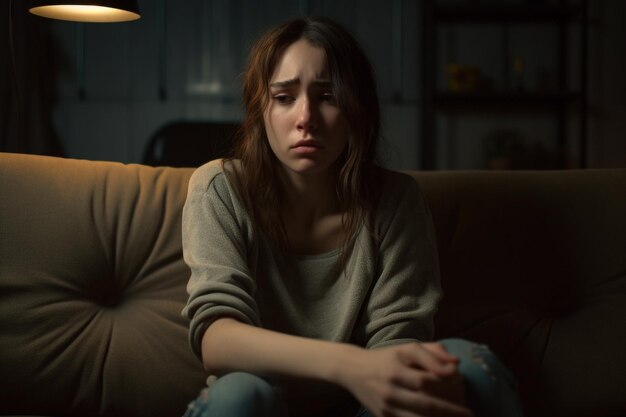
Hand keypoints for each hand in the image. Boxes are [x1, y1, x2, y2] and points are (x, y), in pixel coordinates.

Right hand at [338, 342, 471, 416]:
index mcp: (396, 371)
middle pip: (425, 404)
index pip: (426, 381)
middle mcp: (390, 391)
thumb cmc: (386, 358)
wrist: (353, 370)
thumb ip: (432, 353)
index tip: (464, 391)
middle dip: (450, 412)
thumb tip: (456, 365)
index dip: (447, 386)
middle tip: (469, 415)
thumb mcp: (406, 349)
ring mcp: (386, 408)